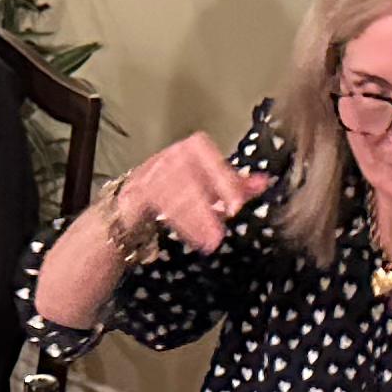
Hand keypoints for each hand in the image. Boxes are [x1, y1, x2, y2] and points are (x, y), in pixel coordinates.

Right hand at [105, 135, 273, 256]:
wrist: (127, 210)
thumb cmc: (172, 195)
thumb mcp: (207, 188)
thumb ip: (233, 185)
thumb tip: (264, 182)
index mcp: (188, 151)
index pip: (207, 155)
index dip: (224, 177)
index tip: (237, 203)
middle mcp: (168, 157)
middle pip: (190, 173)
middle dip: (211, 196)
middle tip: (229, 218)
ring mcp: (149, 173)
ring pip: (175, 190)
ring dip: (197, 217)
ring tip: (212, 240)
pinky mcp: (134, 193)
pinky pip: (158, 204)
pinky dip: (181, 223)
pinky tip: (196, 238)